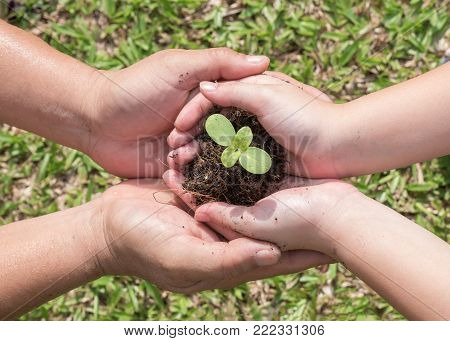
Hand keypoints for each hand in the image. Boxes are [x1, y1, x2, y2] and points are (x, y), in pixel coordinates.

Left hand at [85, 48, 269, 177]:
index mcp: (210, 93)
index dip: (247, 110)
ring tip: (176, 146)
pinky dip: (188, 169)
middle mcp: (207, 119)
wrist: (97, 121)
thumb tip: (263, 61)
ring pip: (216, 156)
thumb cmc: (136, 88)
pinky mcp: (181, 165)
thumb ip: (218, 63)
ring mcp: (194, 143)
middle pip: (233, 133)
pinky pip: (197, 174)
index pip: (242, 102)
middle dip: (218, 137)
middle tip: (197, 133)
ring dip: (199, 153)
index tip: (250, 118)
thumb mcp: (178, 67)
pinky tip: (172, 161)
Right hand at [92, 179, 330, 292]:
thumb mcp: (188, 260)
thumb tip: (274, 256)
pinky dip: (246, 168)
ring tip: (309, 171)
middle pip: (272, 224)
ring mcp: (216, 210)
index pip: (278, 255)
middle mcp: (228, 233)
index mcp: (230, 254)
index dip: (308, 251)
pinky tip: (266, 151)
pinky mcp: (202, 191)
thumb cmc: (145, 249)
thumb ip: (229, 261)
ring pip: (253, 197)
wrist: (108, 226)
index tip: (340, 243)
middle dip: (300, 212)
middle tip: (335, 199)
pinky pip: (229, 179)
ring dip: (279, 186)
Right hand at [168, 72, 343, 177]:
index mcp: (250, 92)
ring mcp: (255, 138)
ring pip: (218, 143)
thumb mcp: (266, 94)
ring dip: (199, 151)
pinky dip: (216, 165)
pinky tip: (200, 173)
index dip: (192, 112)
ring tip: (181, 163)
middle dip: (190, 134)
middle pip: (211, 122)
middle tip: (173, 148)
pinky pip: (233, 161)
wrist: (336, 146)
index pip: (211, 98)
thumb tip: (203, 88)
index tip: (177, 128)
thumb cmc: (303, 115)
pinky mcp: (261, 159)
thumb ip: (233, 90)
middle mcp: (249, 114)